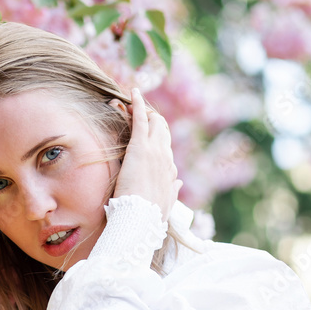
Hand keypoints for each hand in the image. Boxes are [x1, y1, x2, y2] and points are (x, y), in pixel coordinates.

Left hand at [112, 88, 181, 222]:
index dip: (157, 139)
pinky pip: (140, 119)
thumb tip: (178, 182)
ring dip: (143, 110)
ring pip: (152, 122)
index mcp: (169, 171)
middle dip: (153, 120)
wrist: (141, 217)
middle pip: (162, 131)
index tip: (148, 134)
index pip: (166, 149)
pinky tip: (133, 92)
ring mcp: (154, 150)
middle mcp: (165, 157)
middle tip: (140, 112)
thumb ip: (171, 190)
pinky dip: (137, 104)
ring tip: (132, 101)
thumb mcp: (165, 202)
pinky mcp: (140, 146)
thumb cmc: (149, 215)